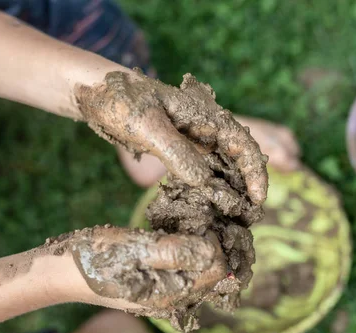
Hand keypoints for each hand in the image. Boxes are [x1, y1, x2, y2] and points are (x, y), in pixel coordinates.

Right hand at [61, 226, 229, 317]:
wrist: (59, 274)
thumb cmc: (93, 258)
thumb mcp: (134, 249)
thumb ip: (175, 251)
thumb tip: (214, 251)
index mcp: (173, 294)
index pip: (218, 271)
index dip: (219, 242)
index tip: (205, 218)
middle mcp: (174, 299)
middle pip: (214, 274)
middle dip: (217, 245)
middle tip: (206, 217)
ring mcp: (164, 293)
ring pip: (201, 270)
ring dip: (203, 246)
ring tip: (196, 221)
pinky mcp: (155, 284)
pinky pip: (185, 269)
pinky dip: (189, 249)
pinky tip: (179, 231)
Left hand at [75, 71, 267, 203]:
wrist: (95, 92)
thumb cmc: (120, 102)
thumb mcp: (146, 127)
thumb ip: (176, 153)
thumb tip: (204, 183)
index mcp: (205, 115)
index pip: (243, 143)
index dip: (255, 172)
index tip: (260, 199)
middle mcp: (205, 126)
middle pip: (239, 157)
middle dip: (249, 185)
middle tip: (251, 217)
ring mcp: (193, 137)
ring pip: (222, 165)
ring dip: (232, 189)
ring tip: (236, 217)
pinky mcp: (180, 146)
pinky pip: (202, 168)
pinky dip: (211, 186)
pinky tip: (210, 205)